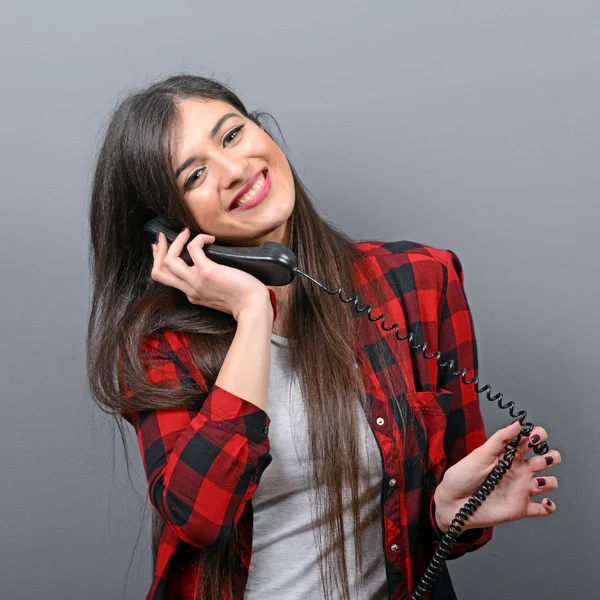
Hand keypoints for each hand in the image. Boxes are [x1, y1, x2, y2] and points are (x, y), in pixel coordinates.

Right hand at [151, 228, 270, 320]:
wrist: (253, 306)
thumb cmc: (243, 299)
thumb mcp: (218, 295)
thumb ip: (208, 286)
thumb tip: (209, 268)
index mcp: (192, 295)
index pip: (166, 279)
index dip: (159, 261)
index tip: (159, 247)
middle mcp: (190, 289)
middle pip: (159, 271)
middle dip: (158, 251)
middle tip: (161, 237)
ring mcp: (196, 281)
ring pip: (169, 261)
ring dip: (174, 242)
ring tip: (185, 232)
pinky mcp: (207, 272)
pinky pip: (193, 249)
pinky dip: (199, 239)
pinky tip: (210, 238)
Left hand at [433, 420, 560, 531]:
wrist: (452, 503)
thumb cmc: (461, 476)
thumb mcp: (480, 454)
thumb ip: (500, 439)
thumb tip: (517, 423)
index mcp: (508, 455)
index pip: (531, 440)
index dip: (538, 436)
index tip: (534, 438)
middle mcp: (518, 470)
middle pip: (547, 459)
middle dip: (551, 457)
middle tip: (541, 459)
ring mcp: (521, 488)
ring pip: (549, 482)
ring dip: (550, 481)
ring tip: (538, 482)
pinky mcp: (521, 508)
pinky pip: (544, 509)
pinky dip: (550, 506)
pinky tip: (544, 501)